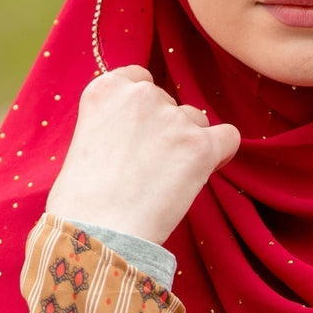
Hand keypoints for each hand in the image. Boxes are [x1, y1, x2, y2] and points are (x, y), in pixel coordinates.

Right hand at [46, 65, 240, 242]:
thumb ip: (117, 122)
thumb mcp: (87, 141)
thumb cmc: (84, 201)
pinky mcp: (200, 145)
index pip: (140, 80)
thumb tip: (146, 133)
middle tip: (146, 171)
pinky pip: (228, 137)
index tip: (139, 138)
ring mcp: (173, 118)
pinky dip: (220, 154)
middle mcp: (141, 94)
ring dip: (187, 145)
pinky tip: (200, 174)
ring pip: (197, 121)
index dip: (145, 112)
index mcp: (106, 89)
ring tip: (164, 181)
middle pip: (170, 103)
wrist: (97, 232)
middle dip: (165, 131)